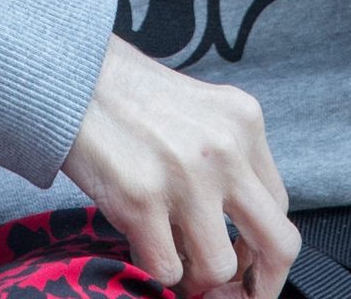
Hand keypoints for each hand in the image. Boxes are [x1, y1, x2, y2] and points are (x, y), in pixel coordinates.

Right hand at [64, 35, 300, 298]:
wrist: (71, 75)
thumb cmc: (128, 94)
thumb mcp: (199, 112)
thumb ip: (227, 162)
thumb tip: (240, 237)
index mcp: (243, 122)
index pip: (279, 206)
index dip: (262, 246)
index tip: (245, 259)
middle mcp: (224, 150)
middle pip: (277, 245)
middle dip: (261, 285)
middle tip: (237, 294)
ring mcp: (186, 178)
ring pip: (219, 268)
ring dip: (195, 274)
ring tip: (172, 252)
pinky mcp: (142, 202)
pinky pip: (166, 270)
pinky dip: (154, 265)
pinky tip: (140, 238)